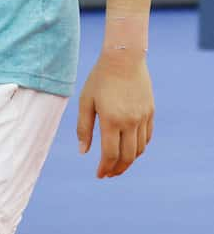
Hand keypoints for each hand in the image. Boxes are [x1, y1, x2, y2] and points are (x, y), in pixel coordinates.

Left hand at [77, 50, 153, 177]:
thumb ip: (84, 127)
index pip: (110, 154)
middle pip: (127, 156)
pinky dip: (139, 148)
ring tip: (117, 165)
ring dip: (129, 161)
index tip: (99, 175)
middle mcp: (130, 122)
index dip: (105, 168)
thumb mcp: (85, 101)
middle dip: (117, 169)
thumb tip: (83, 152)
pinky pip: (147, 137)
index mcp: (111, 120)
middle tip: (108, 175)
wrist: (124, 59)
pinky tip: (130, 149)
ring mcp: (143, 118)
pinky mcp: (150, 113)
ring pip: (139, 150)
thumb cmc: (99, 79)